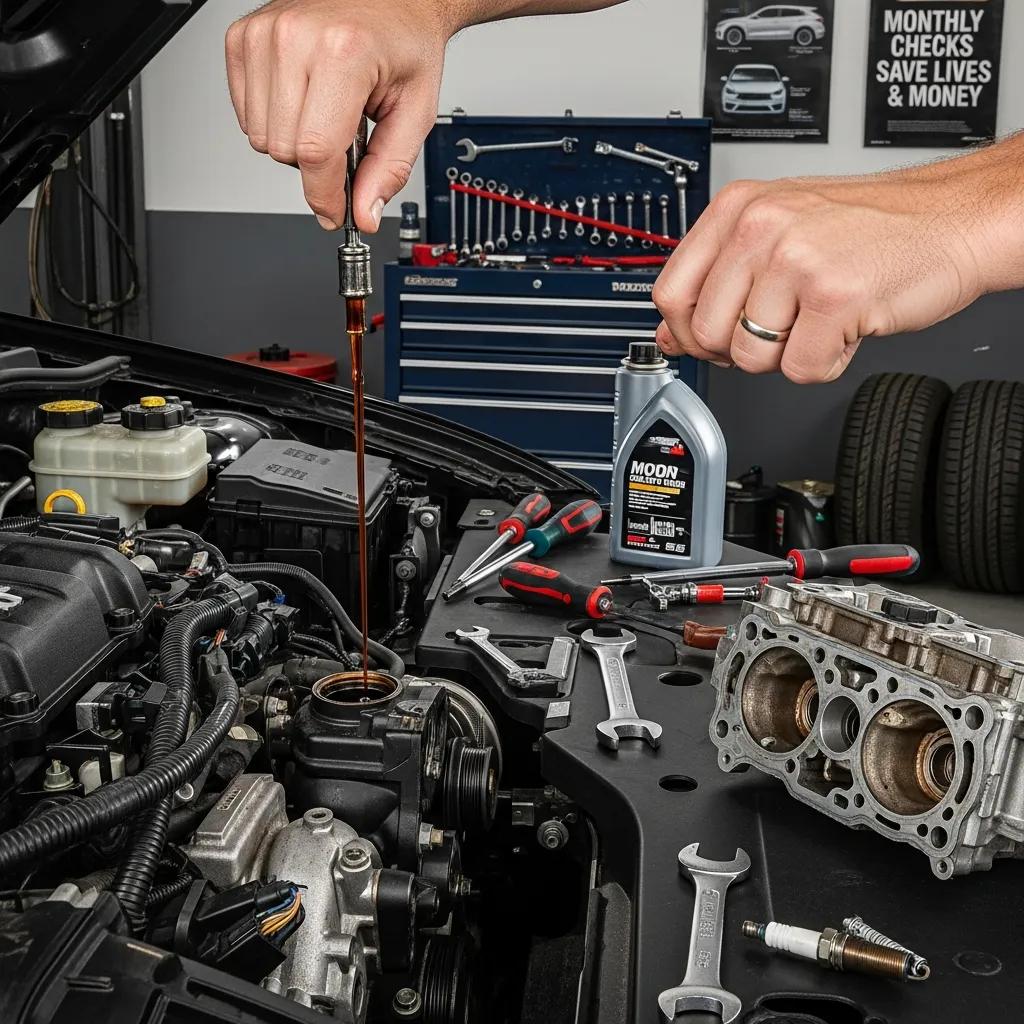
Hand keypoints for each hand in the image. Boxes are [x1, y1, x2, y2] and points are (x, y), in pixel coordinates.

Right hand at [225, 0, 451, 231]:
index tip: (335, 212)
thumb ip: (390, 169)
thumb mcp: (416, 111)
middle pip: (285, 151)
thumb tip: (364, 212)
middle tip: (345, 140)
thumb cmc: (404, 44)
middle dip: (316, 166)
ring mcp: (264, 34)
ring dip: (293, 143)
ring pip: (261, 138)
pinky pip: (245, 115)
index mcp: (344, 52)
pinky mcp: (242, 38)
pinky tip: (303, 101)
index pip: (316, 150)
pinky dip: (273, 122)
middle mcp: (296, 37)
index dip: (325, 195)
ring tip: (325, 114)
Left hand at [652, 167, 990, 382]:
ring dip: (787, 356)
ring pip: (750, 358)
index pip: (671, 292)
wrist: (954, 218)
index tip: (714, 336)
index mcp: (738, 209)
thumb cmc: (872, 226)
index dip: (688, 331)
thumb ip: (719, 279)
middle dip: (742, 349)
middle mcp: (760, 228)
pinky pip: (800, 369)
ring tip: (819, 319)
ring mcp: (796, 260)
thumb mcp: (779, 234)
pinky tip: (845, 327)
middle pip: (706, 334)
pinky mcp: (834, 296)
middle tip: (783, 328)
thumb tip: (671, 333)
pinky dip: (826, 362)